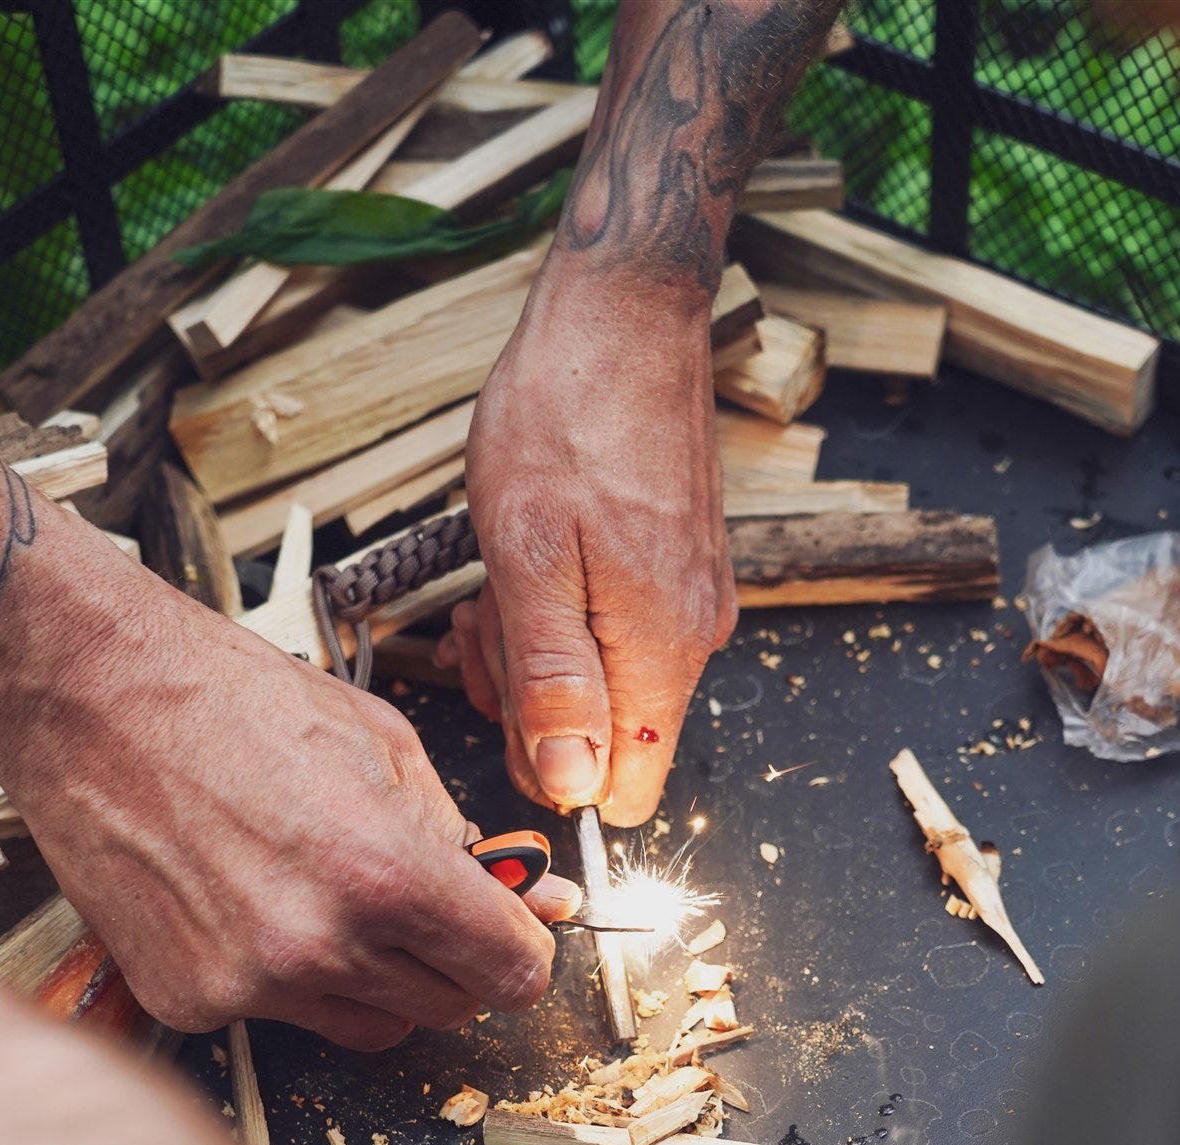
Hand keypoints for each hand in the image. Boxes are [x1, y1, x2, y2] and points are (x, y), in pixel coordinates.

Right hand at [0, 503, 576, 1048]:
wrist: (87, 698)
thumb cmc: (223, 699)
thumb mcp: (381, 743)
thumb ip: (458, 834)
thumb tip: (523, 892)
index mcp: (381, 872)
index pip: (510, 971)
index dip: (522, 951)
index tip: (515, 938)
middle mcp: (317, 943)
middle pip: (450, 1008)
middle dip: (456, 960)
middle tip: (426, 907)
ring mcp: (248, 983)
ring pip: (373, 1025)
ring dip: (380, 978)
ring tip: (335, 898)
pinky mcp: (190, 1000)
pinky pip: (284, 1017)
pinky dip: (290, 978)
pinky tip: (261, 907)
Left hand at [438, 260, 736, 826]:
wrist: (623, 317)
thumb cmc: (568, 413)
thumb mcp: (527, 557)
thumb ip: (551, 681)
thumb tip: (571, 783)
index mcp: (662, 650)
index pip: (624, 792)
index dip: (552, 768)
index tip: (506, 699)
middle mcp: (692, 639)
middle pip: (605, 744)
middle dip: (528, 703)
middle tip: (487, 624)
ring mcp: (688, 606)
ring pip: (601, 689)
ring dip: (533, 656)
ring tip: (499, 584)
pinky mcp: (675, 575)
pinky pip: (611, 639)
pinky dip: (558, 619)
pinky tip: (527, 569)